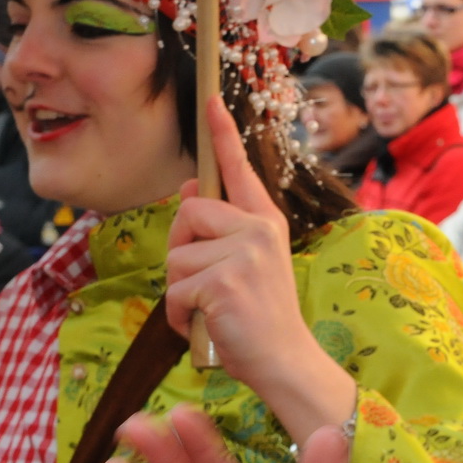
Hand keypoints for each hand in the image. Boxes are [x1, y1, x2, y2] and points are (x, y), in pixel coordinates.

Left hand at [165, 97, 354, 444]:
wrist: (286, 363)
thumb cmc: (261, 318)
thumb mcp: (246, 265)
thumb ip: (222, 231)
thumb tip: (189, 192)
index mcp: (265, 221)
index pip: (239, 169)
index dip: (222, 134)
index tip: (210, 100)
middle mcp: (259, 229)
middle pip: (188, 215)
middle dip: (181, 252)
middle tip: (205, 285)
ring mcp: (244, 254)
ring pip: (176, 258)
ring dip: (180, 293)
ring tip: (210, 312)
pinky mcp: (224, 282)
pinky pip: (175, 291)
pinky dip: (179, 317)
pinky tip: (205, 328)